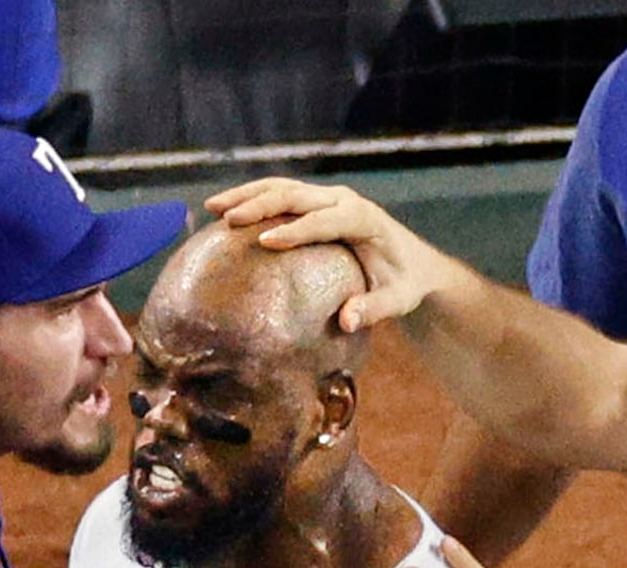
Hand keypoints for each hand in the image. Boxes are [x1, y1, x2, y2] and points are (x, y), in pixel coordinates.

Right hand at [202, 178, 461, 332]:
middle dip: (260, 204)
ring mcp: (328, 197)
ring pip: (283, 187)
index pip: (324, 220)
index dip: (295, 230)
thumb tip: (345, 321)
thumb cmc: (404, 283)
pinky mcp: (317, 202)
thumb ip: (375, 309)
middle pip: (296, 195)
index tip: (265, 241)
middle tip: (227, 219)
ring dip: (246, 194)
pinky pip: (281, 194)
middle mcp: (344, 200)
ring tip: (213, 208)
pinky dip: (252, 198)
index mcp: (363, 219)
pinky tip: (224, 211)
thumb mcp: (398, 300)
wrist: (413, 261)